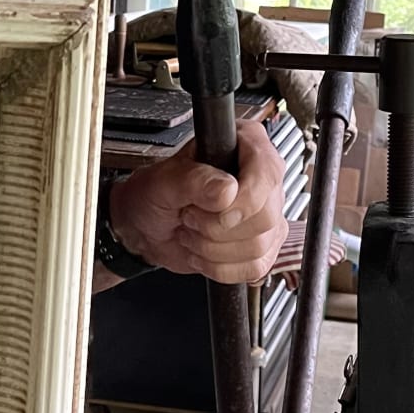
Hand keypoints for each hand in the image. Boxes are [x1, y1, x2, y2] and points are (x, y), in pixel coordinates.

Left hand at [110, 118, 286, 282]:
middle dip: (218, 228)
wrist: (146, 228)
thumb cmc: (153, 195)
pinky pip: (255, 268)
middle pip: (266, 216)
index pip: (267, 172)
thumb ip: (192, 179)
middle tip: (190, 216)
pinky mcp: (263, 245)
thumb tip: (227, 189)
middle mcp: (262, 178)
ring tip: (193, 231)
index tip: (214, 209)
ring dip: (213, 248)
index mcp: (244, 145)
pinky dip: (220, 267)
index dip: (245, 199)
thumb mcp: (162, 181)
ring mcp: (266, 213)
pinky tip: (204, 252)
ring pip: (259, 246)